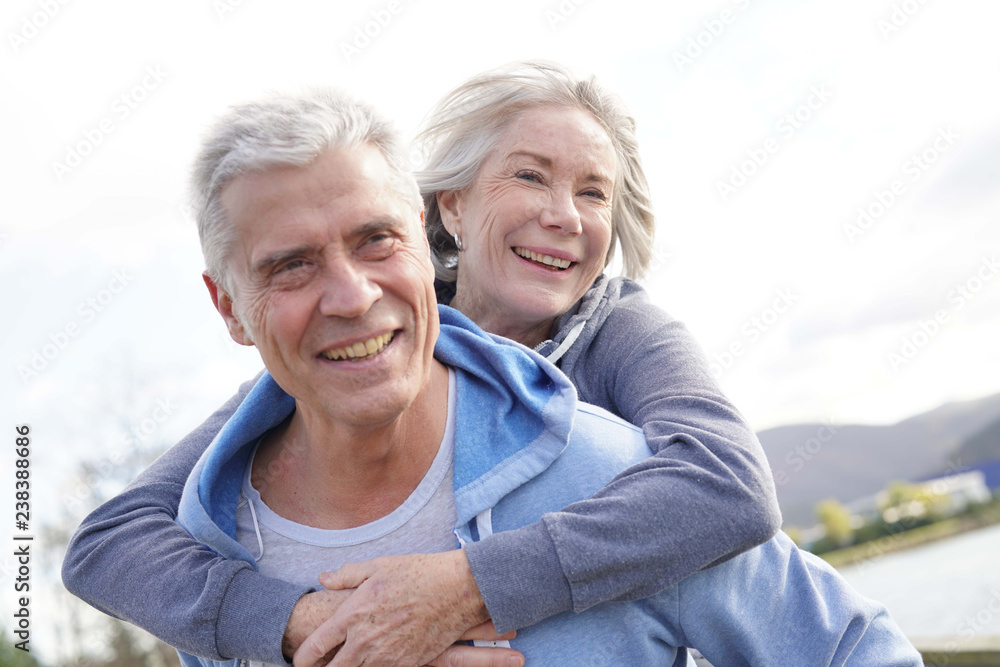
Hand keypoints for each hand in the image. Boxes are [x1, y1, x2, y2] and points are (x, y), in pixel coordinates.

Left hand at [292, 550, 520, 666]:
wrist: (458, 590)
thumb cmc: (419, 573)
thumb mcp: (378, 566)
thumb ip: (346, 575)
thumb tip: (323, 578)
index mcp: (353, 615)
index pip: (315, 648)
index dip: (301, 659)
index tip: (299, 661)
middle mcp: (365, 641)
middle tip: (322, 666)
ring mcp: (386, 656)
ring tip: (351, 658)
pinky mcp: (407, 664)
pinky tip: (377, 658)